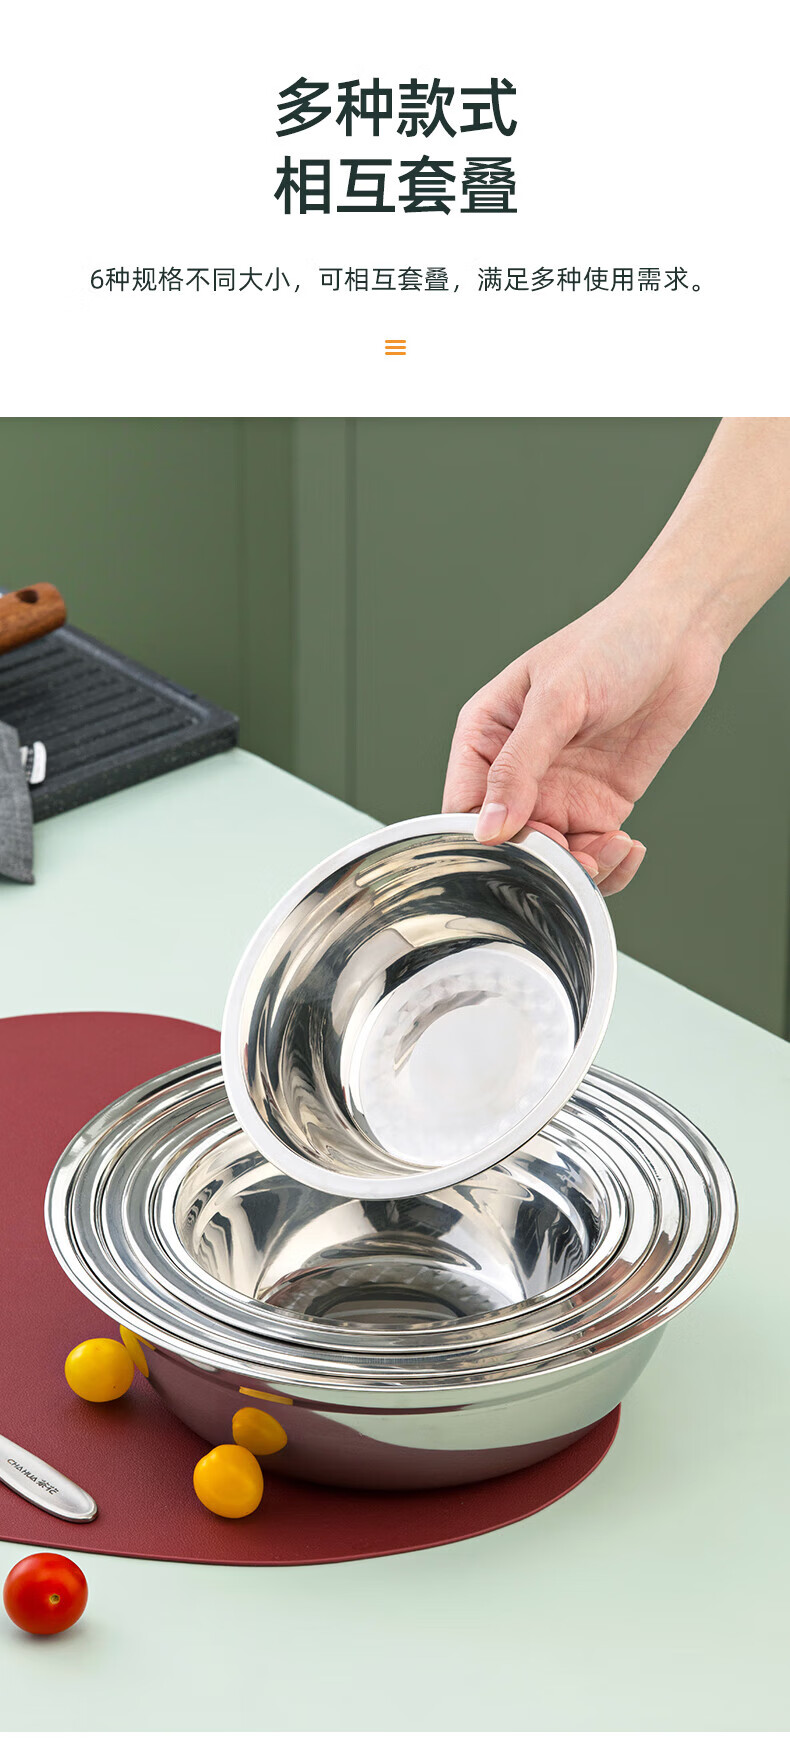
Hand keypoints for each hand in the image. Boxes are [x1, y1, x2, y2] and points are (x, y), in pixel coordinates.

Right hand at [442, 576, 723, 893]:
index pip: (463, 806)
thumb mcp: (557, 699)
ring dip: (579, 869)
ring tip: (610, 849)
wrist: (679, 636)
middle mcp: (517, 771)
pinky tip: (629, 846)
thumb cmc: (611, 643)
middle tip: (574, 855)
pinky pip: (593, 854)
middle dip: (539, 860)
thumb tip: (489, 826)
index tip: (517, 849)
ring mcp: (558, 791)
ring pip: (551, 858)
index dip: (484, 838)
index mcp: (486, 736)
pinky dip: (611, 866)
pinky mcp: (599, 805)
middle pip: (507, 843)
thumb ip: (518, 766)